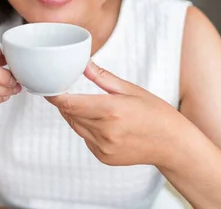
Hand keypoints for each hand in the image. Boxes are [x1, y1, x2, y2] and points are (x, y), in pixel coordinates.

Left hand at [46, 61, 185, 167]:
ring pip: (75, 127)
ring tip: (91, 105)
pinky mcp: (103, 157)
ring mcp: (103, 147)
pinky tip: (102, 123)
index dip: (54, 95)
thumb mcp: (131, 90)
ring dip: (75, 115)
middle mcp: (104, 131)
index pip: (69, 103)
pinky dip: (86, 129)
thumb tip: (84, 63)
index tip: (47, 87)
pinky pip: (85, 139)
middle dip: (66, 102)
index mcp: (110, 110)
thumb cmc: (156, 114)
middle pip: (70, 114)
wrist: (173, 145)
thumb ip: (103, 78)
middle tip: (66, 89)